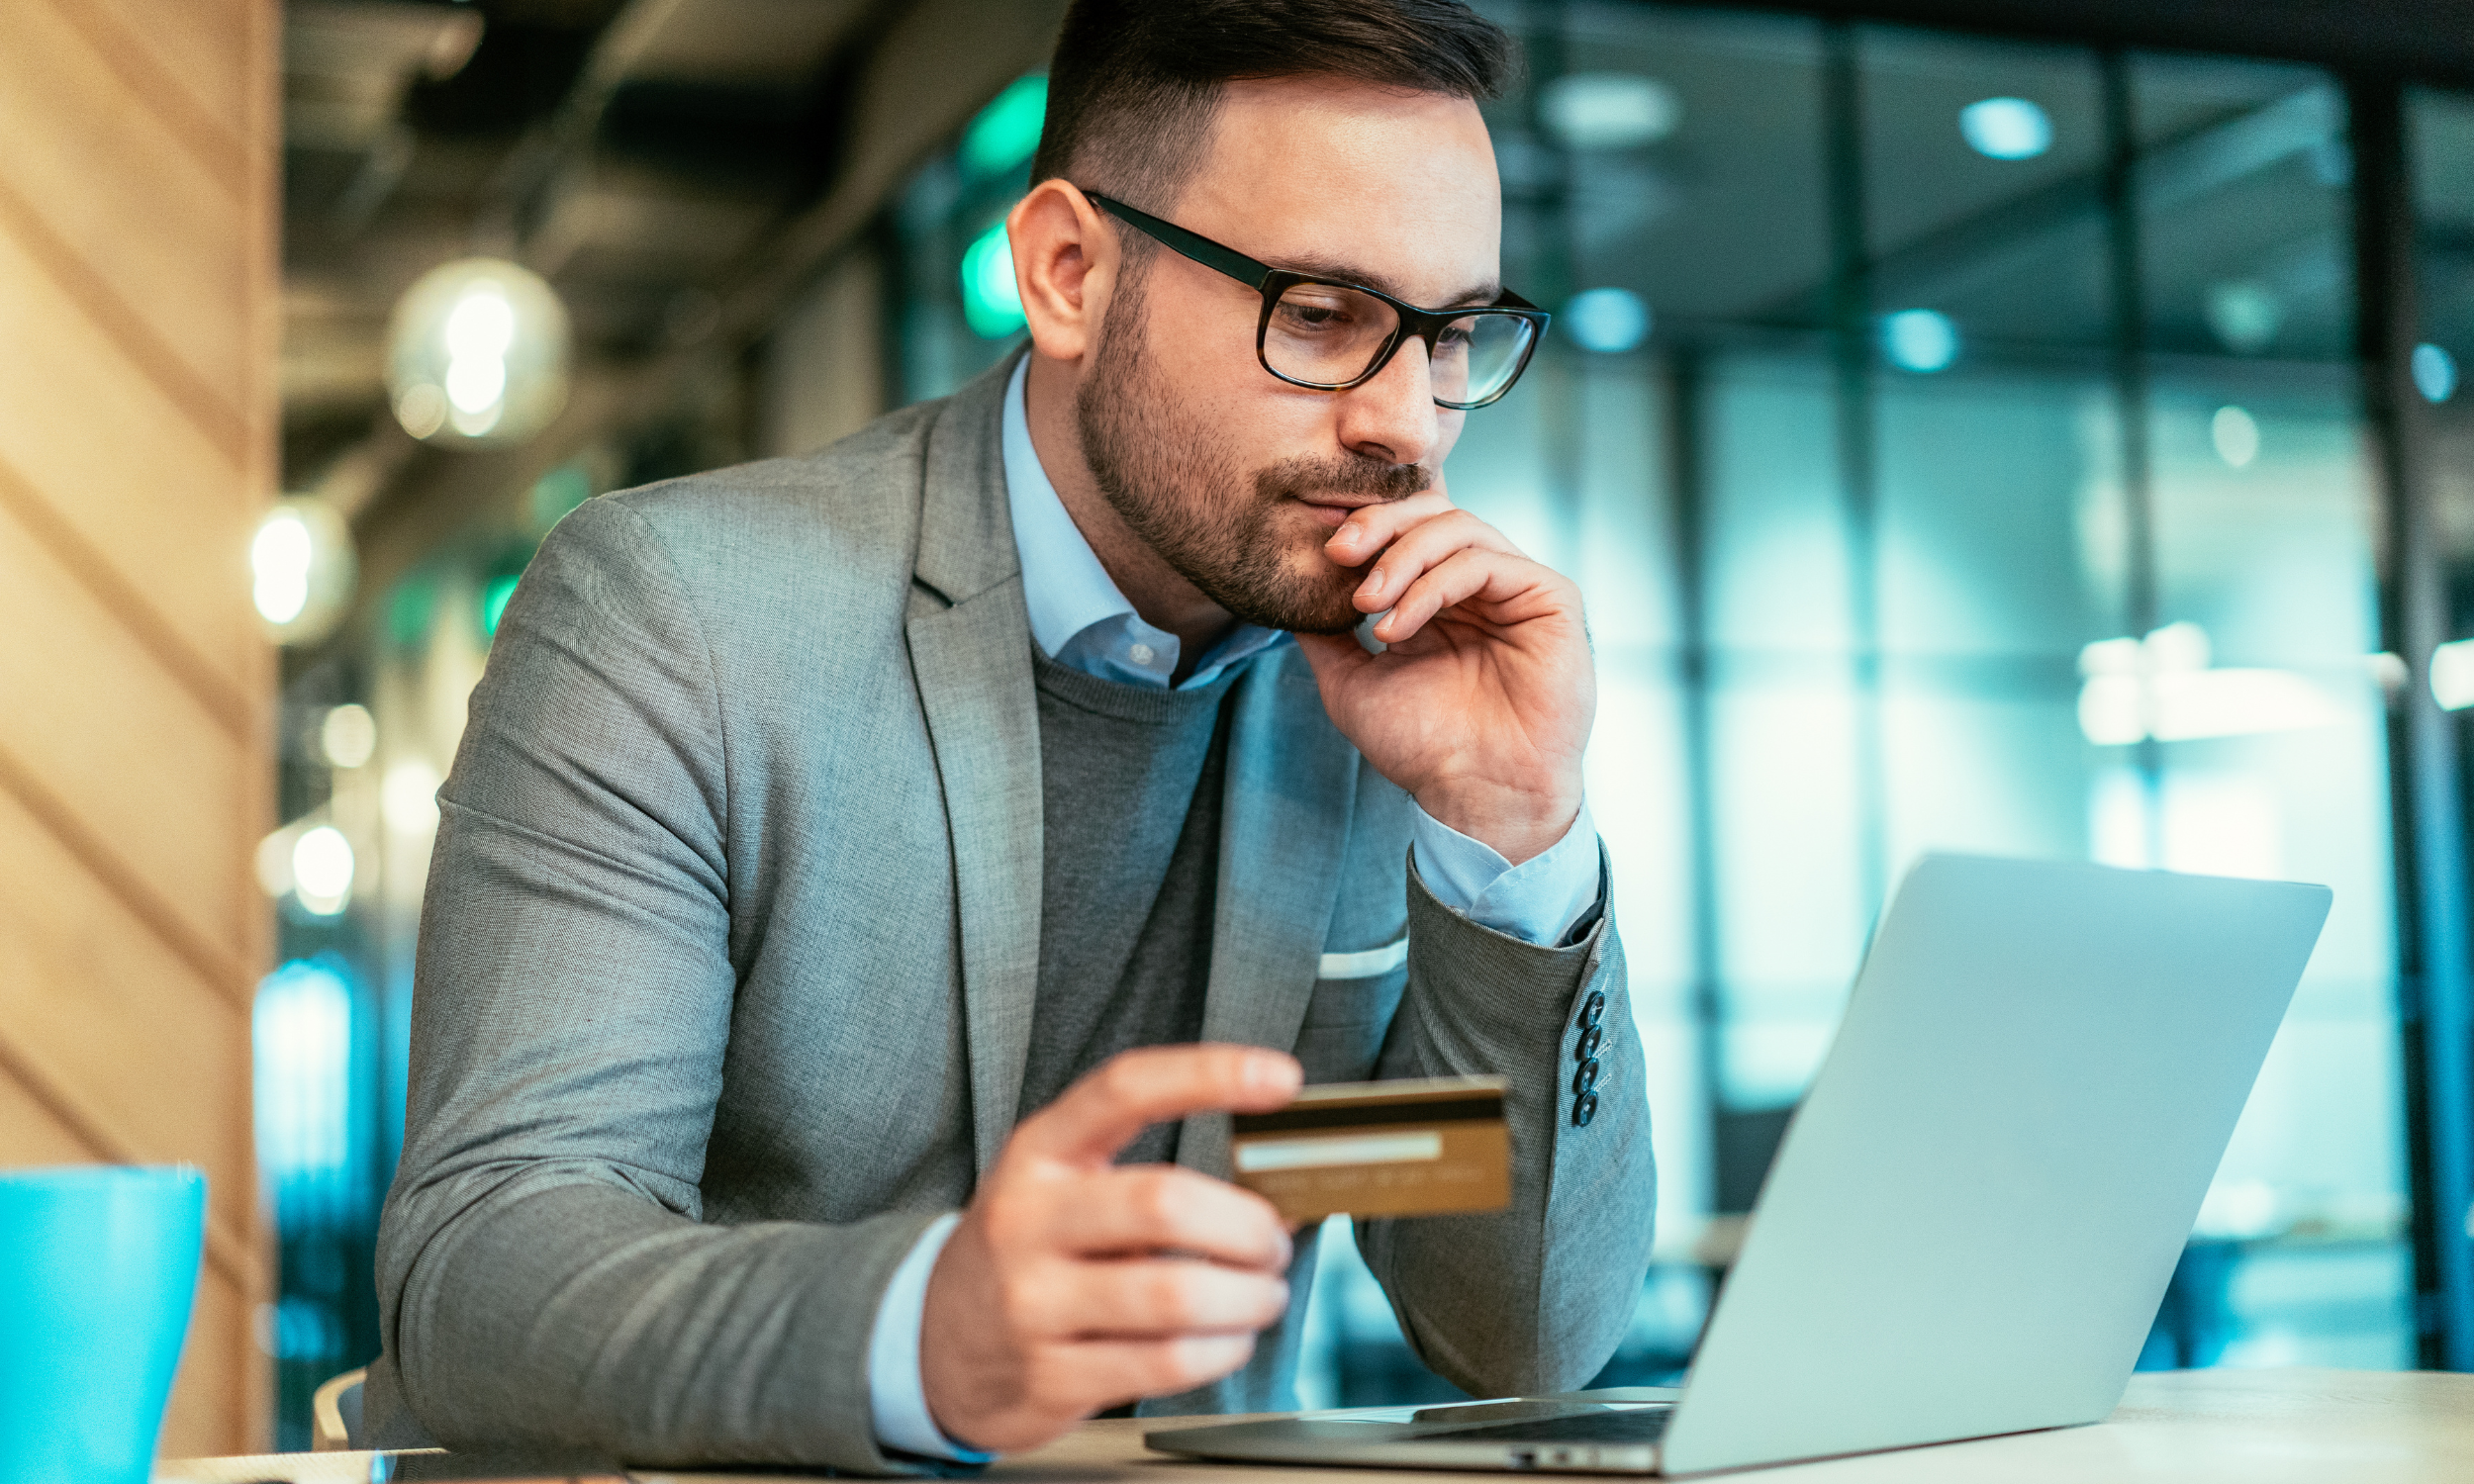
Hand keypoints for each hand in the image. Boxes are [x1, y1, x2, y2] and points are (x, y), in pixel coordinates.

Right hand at [919, 1045, 1303, 1452]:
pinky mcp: (1048, 1375)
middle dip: (1248, 1227)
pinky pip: (1165, 1362)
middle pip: (1164, 1204)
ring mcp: (1031, 1301)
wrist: (938, 1345)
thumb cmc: (1033, 1252)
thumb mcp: (1067, 1189)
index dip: (1209, 1074)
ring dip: (1248, 1298)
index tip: (1281, 1078)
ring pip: (1175, 1295)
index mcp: (1040, 1152)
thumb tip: (1278, 1198)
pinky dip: (1222, 1350)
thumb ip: (1152, 1178)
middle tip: (1272, 1244)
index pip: (1126, 1089)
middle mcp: (1028, 1219)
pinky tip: (1228, 1340)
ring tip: (1262, 1296)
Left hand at [1295, 485, 1593, 863]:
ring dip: (1401, 558)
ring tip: (1368, 604)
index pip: (1407, 530)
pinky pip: (1485, 562)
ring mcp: (1518, 587)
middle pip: (1433, 512)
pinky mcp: (1551, 597)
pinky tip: (1399, 626)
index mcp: (1443, 597)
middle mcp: (1482, 585)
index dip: (1366, 527)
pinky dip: (1433, 585)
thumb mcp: (1353, 683)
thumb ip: (1326, 636)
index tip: (1322, 552)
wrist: (1479, 796)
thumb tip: (1289, 593)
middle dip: (1380, 525)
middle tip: (1338, 553)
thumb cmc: (1423, 749)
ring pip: (1458, 528)